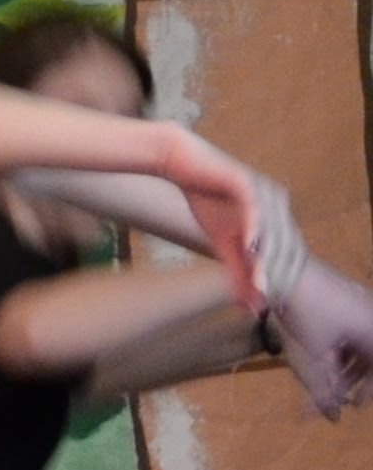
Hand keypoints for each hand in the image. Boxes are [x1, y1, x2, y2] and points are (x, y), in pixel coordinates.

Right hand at [159, 129, 280, 315]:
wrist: (179, 163)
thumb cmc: (204, 197)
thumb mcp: (221, 240)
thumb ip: (237, 269)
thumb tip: (250, 304)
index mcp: (278, 216)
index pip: (289, 255)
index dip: (282, 281)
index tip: (272, 306)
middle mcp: (279, 203)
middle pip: (287, 247)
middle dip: (278, 277)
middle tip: (267, 302)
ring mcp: (265, 191)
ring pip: (274, 232)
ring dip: (268, 262)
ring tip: (262, 287)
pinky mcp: (247, 181)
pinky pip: (255, 210)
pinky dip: (255, 231)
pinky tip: (250, 251)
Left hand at [274, 265, 372, 416]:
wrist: (286, 269)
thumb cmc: (306, 312)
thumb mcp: (314, 354)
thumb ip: (324, 389)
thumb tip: (330, 418)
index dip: (368, 390)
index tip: (354, 405)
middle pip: (371, 356)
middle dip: (355, 378)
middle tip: (341, 396)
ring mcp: (364, 305)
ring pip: (361, 343)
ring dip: (348, 364)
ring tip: (330, 379)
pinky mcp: (349, 297)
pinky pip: (353, 329)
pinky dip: (342, 346)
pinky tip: (326, 356)